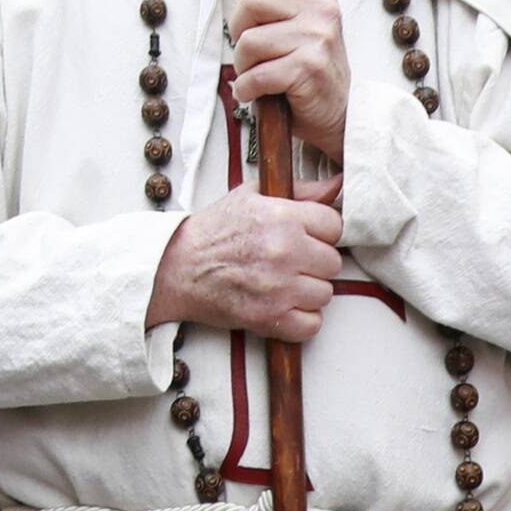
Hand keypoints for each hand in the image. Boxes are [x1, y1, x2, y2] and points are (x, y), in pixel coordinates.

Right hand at [150, 190, 343, 340]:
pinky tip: (280, 304)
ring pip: (324, 294)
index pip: (335, 226)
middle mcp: (283, 251)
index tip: (305, 237)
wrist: (174, 267)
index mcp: (281, 217)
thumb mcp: (250, 196)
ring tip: (281, 282)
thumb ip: (298, 190)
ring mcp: (278, 287)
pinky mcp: (270, 317)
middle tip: (288, 261)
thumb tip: (336, 187)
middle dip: (313, 263)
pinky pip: (312, 324)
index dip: (320, 233)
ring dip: (306, 292)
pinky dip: (299, 320)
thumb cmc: (211, 233)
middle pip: (333, 263)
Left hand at [222, 0, 349, 160]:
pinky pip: (255, 74)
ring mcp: (319, 37)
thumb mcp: (293, 14)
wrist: (337, 110)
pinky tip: (258, 91)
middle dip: (240, 30)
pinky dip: (247, 88)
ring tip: (262, 71)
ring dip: (244, 64)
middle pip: (250, 2)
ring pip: (248, 41)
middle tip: (256, 48)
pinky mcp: (310, 68)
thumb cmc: (304, 58)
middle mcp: (322, 7)